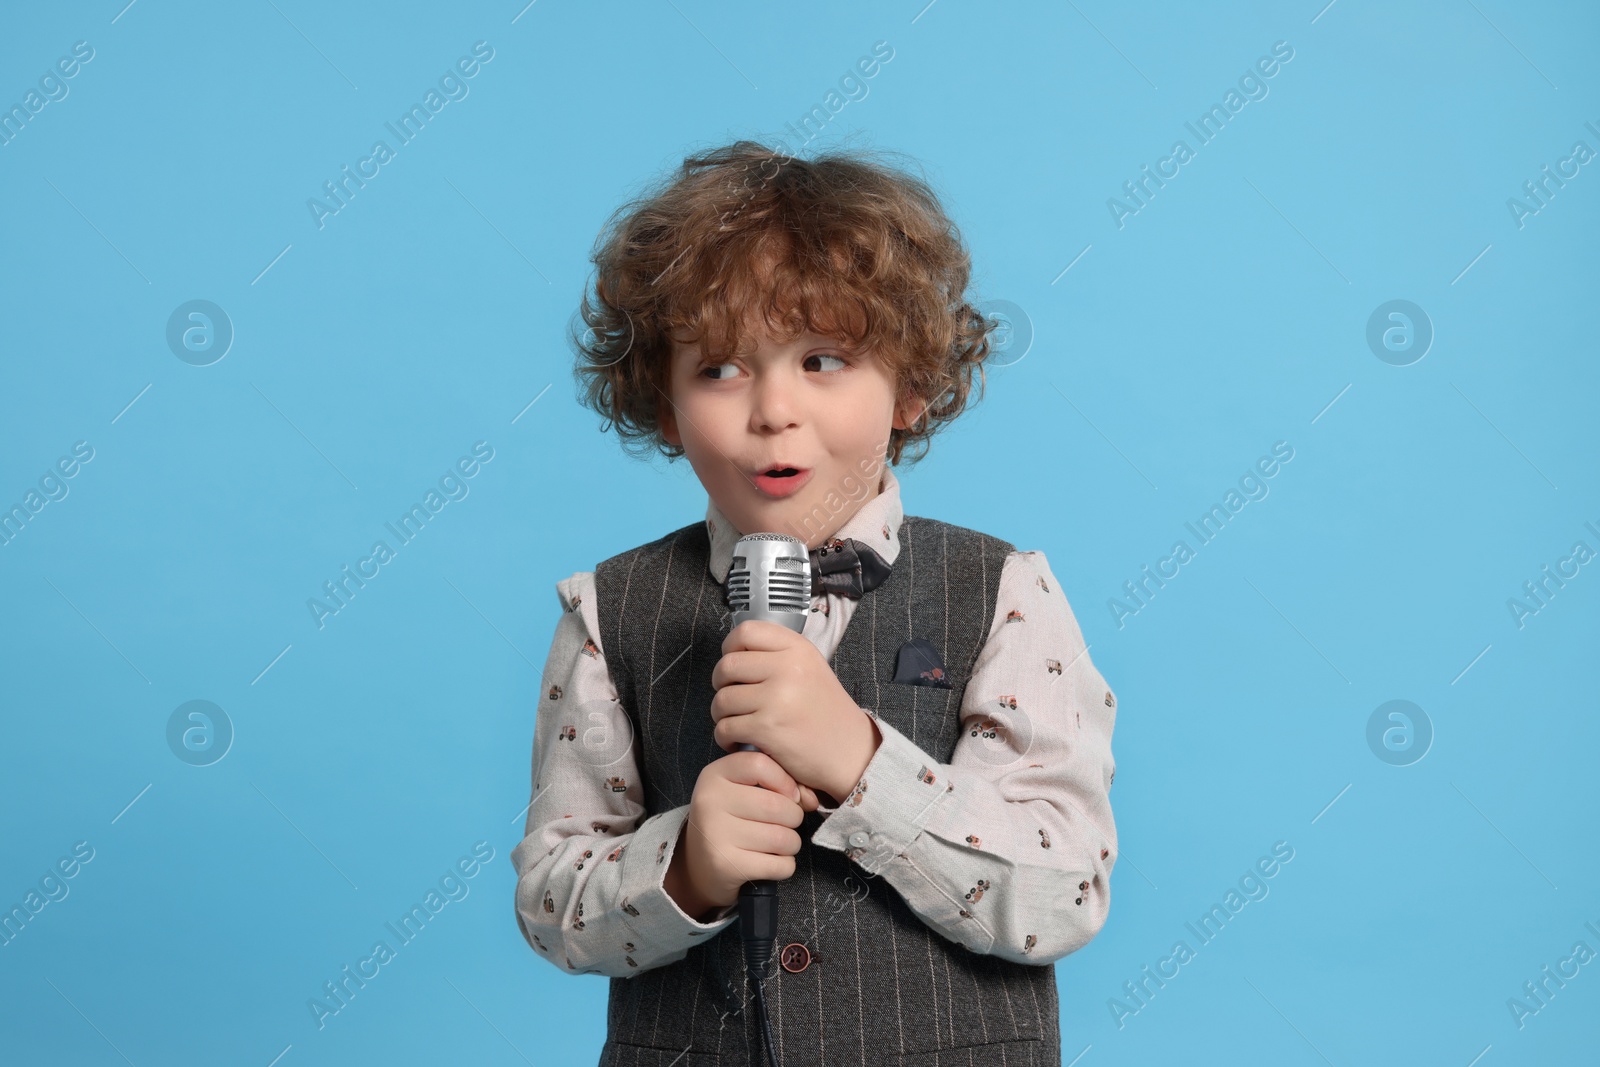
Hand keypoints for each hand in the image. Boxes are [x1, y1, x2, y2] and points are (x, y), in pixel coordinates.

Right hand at [671, 750, 812, 912]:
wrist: (699, 865)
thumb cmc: (732, 820)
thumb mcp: (743, 790)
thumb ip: (777, 783)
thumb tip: (810, 799)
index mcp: (714, 775)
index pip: (759, 764)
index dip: (785, 780)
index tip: (789, 795)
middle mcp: (710, 801)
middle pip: (776, 805)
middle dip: (794, 818)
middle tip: (785, 824)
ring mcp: (715, 834)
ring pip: (782, 838)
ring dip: (791, 844)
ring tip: (779, 844)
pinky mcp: (725, 865)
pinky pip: (779, 864)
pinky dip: (785, 865)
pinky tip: (771, 862)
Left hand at [710, 619, 881, 802]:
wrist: (849, 753)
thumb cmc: (826, 712)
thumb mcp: (811, 668)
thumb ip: (778, 654)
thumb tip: (735, 652)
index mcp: (798, 649)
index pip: (746, 632)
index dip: (730, 647)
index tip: (733, 662)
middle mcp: (788, 668)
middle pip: (727, 666)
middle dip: (720, 684)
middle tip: (731, 697)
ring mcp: (776, 698)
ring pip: (722, 699)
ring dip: (721, 714)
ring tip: (736, 722)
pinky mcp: (767, 728)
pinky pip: (725, 727)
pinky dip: (724, 737)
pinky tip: (738, 740)